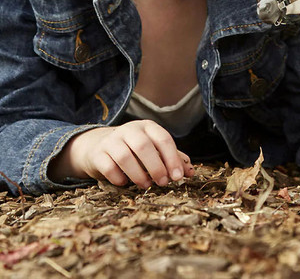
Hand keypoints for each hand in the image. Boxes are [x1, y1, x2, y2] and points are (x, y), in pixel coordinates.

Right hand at [49, 120, 194, 188]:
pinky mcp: (98, 153)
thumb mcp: (154, 149)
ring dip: (138, 174)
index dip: (172, 158)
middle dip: (156, 167)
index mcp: (148, 127)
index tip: (178, 176)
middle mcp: (129, 129)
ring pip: (125, 156)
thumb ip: (172, 159)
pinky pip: (108, 167)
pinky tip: (125, 183)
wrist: (98, 146)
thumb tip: (190, 172)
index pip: (163, 139)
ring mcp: (112, 140)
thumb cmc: (134, 149)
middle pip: (144, 146)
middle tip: (162, 183)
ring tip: (145, 185)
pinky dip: (119, 178)